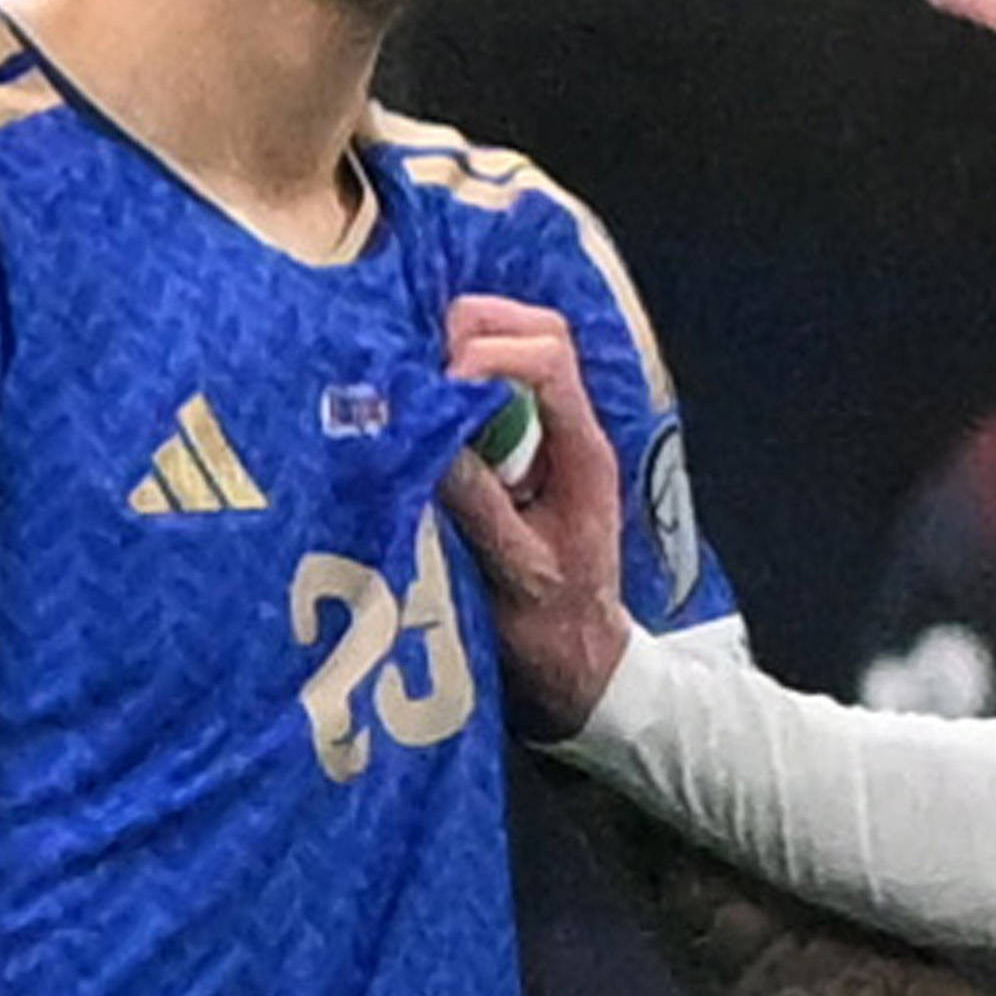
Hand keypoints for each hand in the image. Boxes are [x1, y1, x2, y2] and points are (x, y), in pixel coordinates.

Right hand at [437, 297, 636, 730]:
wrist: (577, 665)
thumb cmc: (552, 630)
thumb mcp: (513, 576)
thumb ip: (478, 509)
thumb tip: (431, 444)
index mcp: (582, 453)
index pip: (548, 359)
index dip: (486, 356)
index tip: (436, 392)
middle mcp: (569, 430)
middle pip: (534, 330)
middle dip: (471, 332)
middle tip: (417, 372)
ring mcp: (545, 436)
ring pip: (512, 348)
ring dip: (458, 352)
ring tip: (414, 390)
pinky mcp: (517, 451)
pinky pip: (489, 390)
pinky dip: (450, 387)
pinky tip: (417, 415)